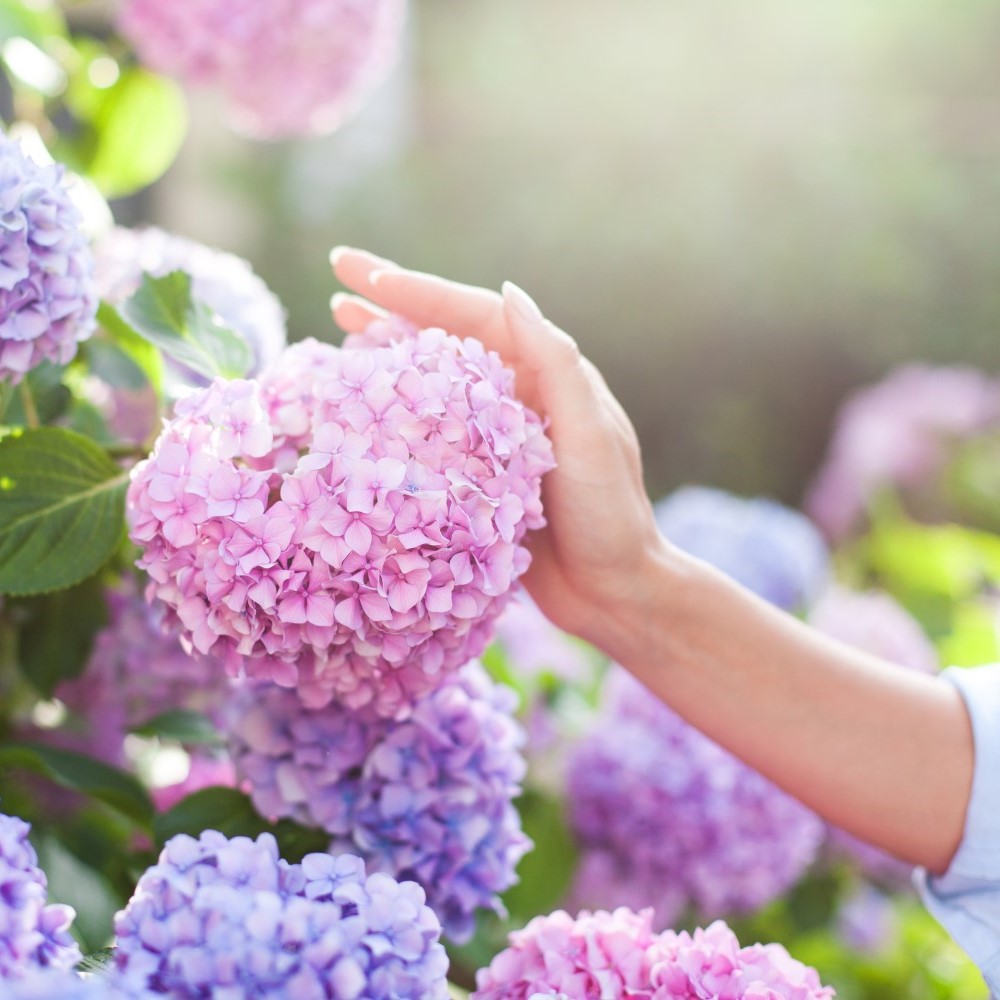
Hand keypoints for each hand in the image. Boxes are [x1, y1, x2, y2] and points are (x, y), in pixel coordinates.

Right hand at [329, 247, 668, 652]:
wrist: (613, 593)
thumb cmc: (610, 515)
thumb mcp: (590, 436)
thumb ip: (556, 365)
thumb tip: (510, 292)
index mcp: (547, 375)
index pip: (475, 316)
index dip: (419, 292)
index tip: (366, 275)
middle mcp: (517, 396)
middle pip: (446, 338)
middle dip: (392, 306)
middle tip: (336, 276)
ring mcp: (494, 436)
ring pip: (432, 380)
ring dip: (388, 351)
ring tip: (338, 327)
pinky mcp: (477, 475)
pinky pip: (427, 432)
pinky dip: (394, 413)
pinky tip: (361, 408)